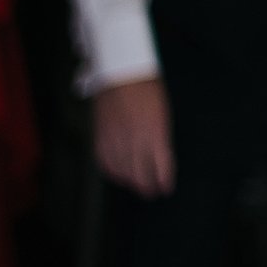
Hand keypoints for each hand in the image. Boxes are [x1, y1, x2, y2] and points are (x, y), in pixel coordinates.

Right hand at [92, 76, 174, 196]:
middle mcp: (135, 139)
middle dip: (147, 186)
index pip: (160, 165)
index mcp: (155, 132)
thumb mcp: (162, 113)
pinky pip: (105, 162)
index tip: (166, 189)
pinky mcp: (100, 137)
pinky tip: (118, 175)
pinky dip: (112, 171)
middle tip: (151, 193)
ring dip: (130, 182)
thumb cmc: (148, 90)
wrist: (121, 73)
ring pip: (121, 171)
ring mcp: (115, 139)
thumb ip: (160, 136)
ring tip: (136, 186)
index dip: (163, 180)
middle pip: (140, 173)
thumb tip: (160, 158)